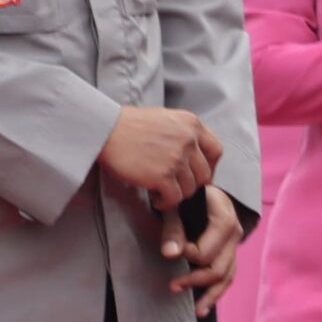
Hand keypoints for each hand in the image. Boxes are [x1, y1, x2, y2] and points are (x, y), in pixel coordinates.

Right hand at [98, 107, 220, 206]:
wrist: (105, 129)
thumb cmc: (129, 125)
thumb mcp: (165, 119)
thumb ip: (183, 134)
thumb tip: (191, 155)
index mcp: (192, 124)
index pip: (215, 151)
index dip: (210, 167)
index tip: (199, 176)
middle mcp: (189, 140)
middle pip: (205, 173)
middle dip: (193, 185)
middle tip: (177, 188)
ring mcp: (177, 158)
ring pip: (191, 188)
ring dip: (177, 195)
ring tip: (162, 193)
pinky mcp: (162, 175)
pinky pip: (175, 198)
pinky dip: (166, 203)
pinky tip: (156, 199)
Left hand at [159, 186, 242, 316]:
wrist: (201, 189)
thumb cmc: (187, 195)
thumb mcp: (176, 206)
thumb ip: (173, 229)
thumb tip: (170, 255)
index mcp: (224, 219)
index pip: (207, 251)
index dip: (188, 256)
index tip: (170, 254)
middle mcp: (235, 234)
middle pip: (219, 267)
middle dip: (196, 279)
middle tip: (173, 286)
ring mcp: (234, 245)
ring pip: (227, 276)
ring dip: (210, 294)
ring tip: (197, 311)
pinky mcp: (230, 254)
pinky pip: (227, 276)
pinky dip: (217, 292)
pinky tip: (205, 307)